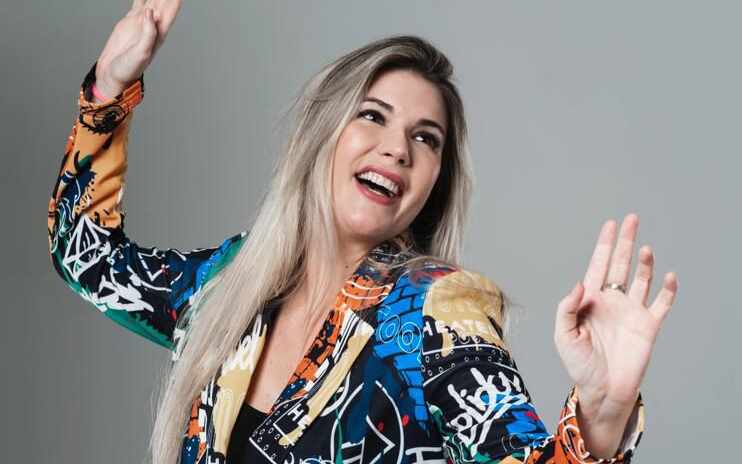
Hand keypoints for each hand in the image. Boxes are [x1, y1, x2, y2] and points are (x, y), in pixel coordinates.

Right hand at [94, 0, 182, 97]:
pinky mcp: (131, 20)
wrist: (112, 73)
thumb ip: (148, 34)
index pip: (171, 10)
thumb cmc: (128, 69)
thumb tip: (151, 13)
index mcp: (159, 33)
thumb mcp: (141, 53)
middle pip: (164, 2)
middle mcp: (153, 25)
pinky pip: (139, 1)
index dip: (175, 0)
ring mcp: (142, 21)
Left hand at [554, 213, 677, 418]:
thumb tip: (579, 284)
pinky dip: (667, 289)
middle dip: (625, 242)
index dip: (605, 245)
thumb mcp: (563, 335)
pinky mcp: (648, 326)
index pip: (598, 265)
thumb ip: (568, 308)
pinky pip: (661, 304)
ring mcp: (631, 312)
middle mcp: (612, 302)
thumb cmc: (579, 365)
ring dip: (644, 263)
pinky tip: (669, 276)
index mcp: (590, 301)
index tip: (610, 225)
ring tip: (645, 248)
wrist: (602, 391)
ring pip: (641, 280)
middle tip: (631, 219)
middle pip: (621, 265)